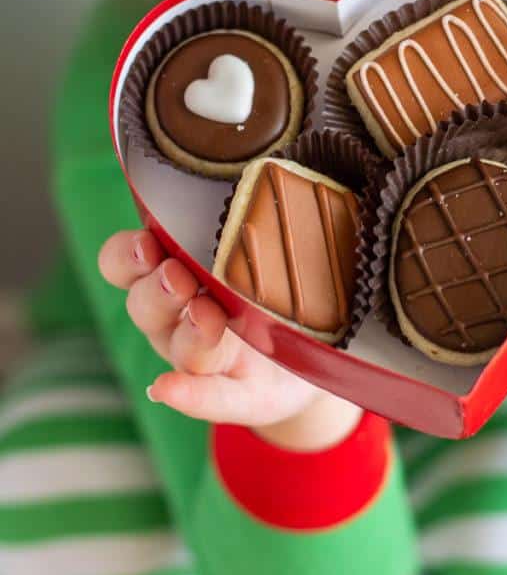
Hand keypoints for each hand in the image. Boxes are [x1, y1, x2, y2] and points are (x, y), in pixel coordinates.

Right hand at [98, 231, 359, 447]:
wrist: (314, 357)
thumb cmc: (276, 288)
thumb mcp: (258, 245)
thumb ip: (240, 217)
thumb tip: (241, 175)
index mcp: (174, 274)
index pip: (124, 263)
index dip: (125, 254)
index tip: (147, 242)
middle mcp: (177, 319)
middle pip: (146, 305)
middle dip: (159, 289)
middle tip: (178, 276)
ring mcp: (206, 359)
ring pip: (178, 346)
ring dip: (187, 331)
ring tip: (204, 315)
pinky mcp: (238, 396)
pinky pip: (210, 399)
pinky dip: (188, 396)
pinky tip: (164, 389)